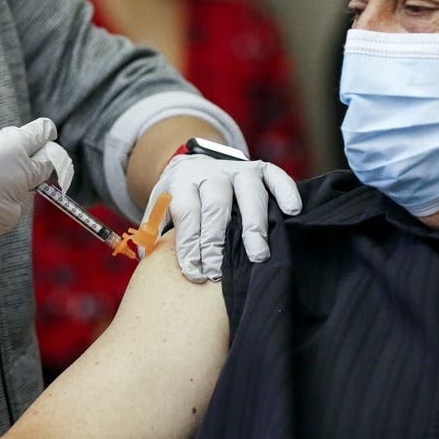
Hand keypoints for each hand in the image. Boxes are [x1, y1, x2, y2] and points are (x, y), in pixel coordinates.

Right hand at [0, 118, 57, 255]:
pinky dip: (0, 206)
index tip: (47, 130)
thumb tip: (7, 146)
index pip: (31, 143)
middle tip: (41, 151)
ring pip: (23, 200)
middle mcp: (0, 190)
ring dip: (17, 186)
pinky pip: (4, 218)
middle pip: (37, 172)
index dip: (41, 133)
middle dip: (39, 159)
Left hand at [142, 154, 301, 281]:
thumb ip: (151, 232)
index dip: (189, 243)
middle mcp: (210, 172)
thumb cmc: (178, 201)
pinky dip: (285, 190)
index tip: (193, 272)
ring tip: (257, 255)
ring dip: (253, 224)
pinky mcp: (260, 168)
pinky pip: (276, 175)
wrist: (195, 166)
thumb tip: (146, 258)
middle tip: (217, 272)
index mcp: (181, 181)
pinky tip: (292, 211)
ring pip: (248, 191)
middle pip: (215, 204)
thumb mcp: (159, 210)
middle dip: (215, 240)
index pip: (186, 211)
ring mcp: (237, 168)